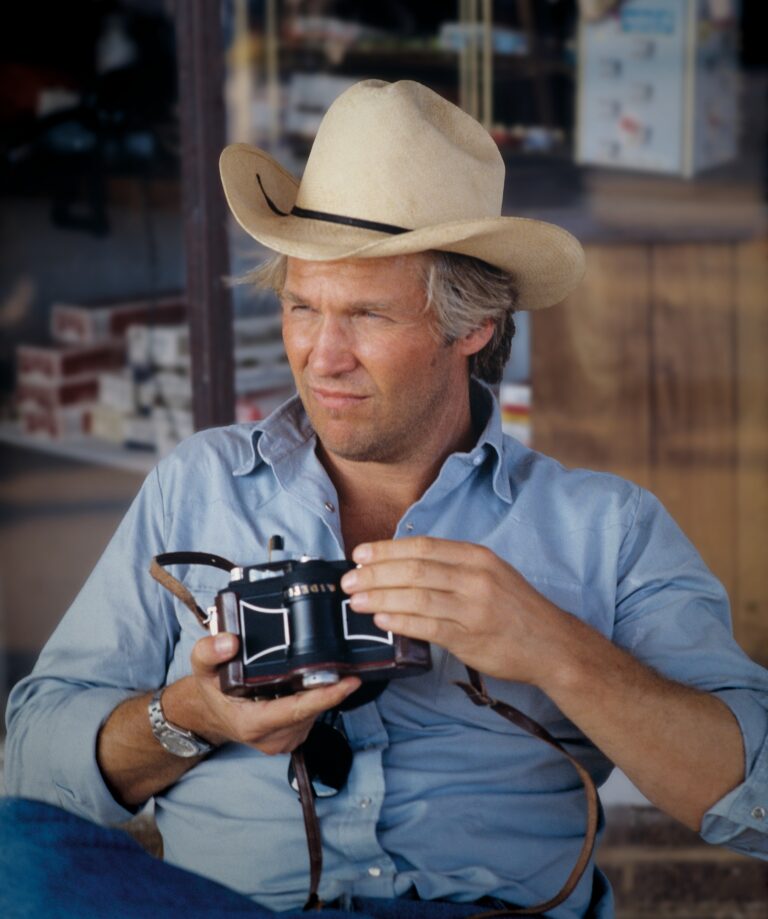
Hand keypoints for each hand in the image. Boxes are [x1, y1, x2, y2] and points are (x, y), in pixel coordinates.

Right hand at [167, 633, 360, 754]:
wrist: (210, 713)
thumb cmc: (210, 690)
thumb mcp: (201, 667)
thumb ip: (209, 652)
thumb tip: (229, 641)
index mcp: (252, 723)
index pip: (297, 710)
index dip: (325, 696)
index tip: (349, 681)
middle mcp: (271, 738)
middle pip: (311, 710)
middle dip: (329, 687)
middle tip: (344, 660)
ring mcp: (283, 741)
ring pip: (314, 713)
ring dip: (322, 692)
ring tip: (328, 666)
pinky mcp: (291, 737)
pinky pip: (311, 715)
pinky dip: (315, 698)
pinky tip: (315, 680)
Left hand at [340, 536, 569, 685]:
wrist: (551, 644)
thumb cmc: (515, 608)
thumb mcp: (490, 573)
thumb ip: (451, 567)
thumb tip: (400, 566)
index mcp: (477, 556)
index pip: (422, 546)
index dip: (386, 549)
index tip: (360, 554)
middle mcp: (475, 577)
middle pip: (414, 569)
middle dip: (375, 574)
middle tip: (348, 579)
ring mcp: (473, 608)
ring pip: (416, 597)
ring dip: (380, 598)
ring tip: (356, 600)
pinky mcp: (469, 637)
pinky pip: (426, 626)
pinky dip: (400, 622)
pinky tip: (381, 620)